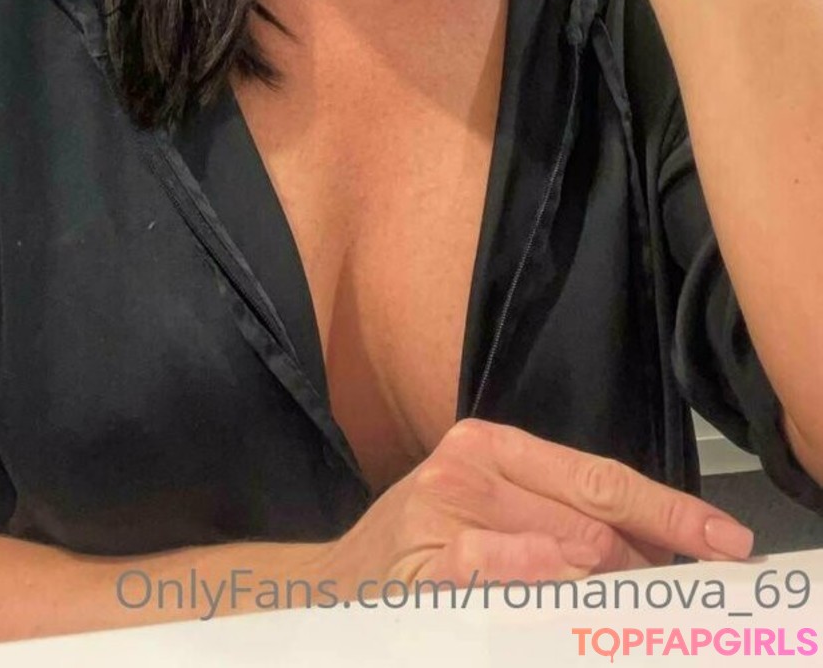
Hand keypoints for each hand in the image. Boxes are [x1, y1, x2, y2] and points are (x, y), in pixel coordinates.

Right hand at [323, 419, 753, 594]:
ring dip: (612, 584)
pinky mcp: (428, 550)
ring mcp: (446, 504)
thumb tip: (648, 553)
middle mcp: (470, 463)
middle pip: (592, 515)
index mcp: (491, 445)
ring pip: (564, 544)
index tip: (726, 542)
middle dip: (649, 560)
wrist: (327, 588)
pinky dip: (542, 574)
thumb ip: (554, 523)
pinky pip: (504, 564)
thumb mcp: (484, 518)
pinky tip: (567, 582)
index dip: (671, 511)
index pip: (600, 477)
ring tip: (635, 609)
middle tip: (687, 592)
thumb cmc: (418, 555)